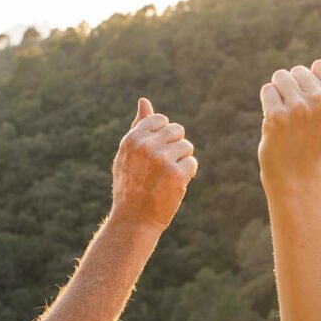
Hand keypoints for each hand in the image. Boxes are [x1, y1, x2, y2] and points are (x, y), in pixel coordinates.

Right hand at [110, 97, 197, 227]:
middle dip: (175, 146)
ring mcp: (162, 160)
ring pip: (186, 146)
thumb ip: (138, 126)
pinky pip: (192, 163)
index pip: (160, 120)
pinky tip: (174, 185)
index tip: (155, 153)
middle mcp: (146, 145)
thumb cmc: (130, 185)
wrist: (133, 220)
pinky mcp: (177, 175)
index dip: (163, 137)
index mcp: (132, 138)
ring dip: (181, 161)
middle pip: (177, 130)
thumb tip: (144, 100)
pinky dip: (187, 175)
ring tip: (166, 177)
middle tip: (162, 167)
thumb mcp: (128, 154)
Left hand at [258, 60, 320, 187]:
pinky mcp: (277, 116)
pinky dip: (268, 102)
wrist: (297, 174)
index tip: (315, 105)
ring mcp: (300, 109)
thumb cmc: (313, 137)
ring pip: (280, 76)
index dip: (313, 83)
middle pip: (298, 71)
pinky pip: (267, 90)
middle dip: (294, 89)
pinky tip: (276, 121)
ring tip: (288, 116)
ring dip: (280, 93)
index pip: (320, 66)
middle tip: (299, 117)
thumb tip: (314, 66)